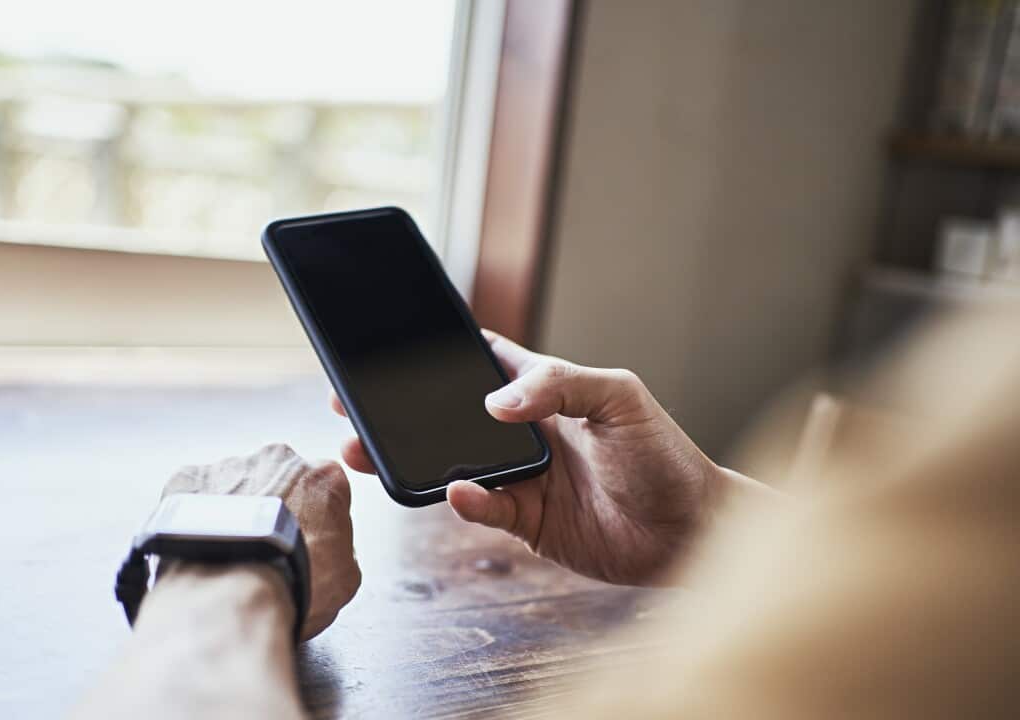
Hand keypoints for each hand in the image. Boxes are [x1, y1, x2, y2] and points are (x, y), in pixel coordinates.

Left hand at [159, 443, 361, 639]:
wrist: (230, 591)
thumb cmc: (288, 583)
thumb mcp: (346, 578)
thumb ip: (343, 549)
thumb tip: (332, 551)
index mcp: (322, 477)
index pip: (323, 489)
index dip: (314, 518)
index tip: (303, 541)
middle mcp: (278, 460)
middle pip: (279, 479)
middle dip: (272, 507)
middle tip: (264, 547)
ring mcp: (231, 466)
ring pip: (234, 483)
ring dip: (233, 510)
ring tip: (227, 551)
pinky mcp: (187, 478)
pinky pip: (194, 493)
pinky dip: (196, 514)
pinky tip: (199, 544)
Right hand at [332, 331, 725, 585]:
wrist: (693, 532)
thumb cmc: (666, 455)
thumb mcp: (620, 399)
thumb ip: (559, 385)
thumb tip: (496, 402)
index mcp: (546, 390)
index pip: (482, 361)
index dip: (437, 353)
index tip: (389, 347)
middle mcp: (526, 432)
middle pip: (449, 417)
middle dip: (400, 413)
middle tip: (350, 407)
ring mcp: (523, 478)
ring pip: (451, 464)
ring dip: (412, 460)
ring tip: (369, 454)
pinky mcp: (527, 522)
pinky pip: (483, 509)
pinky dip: (466, 501)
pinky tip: (456, 493)